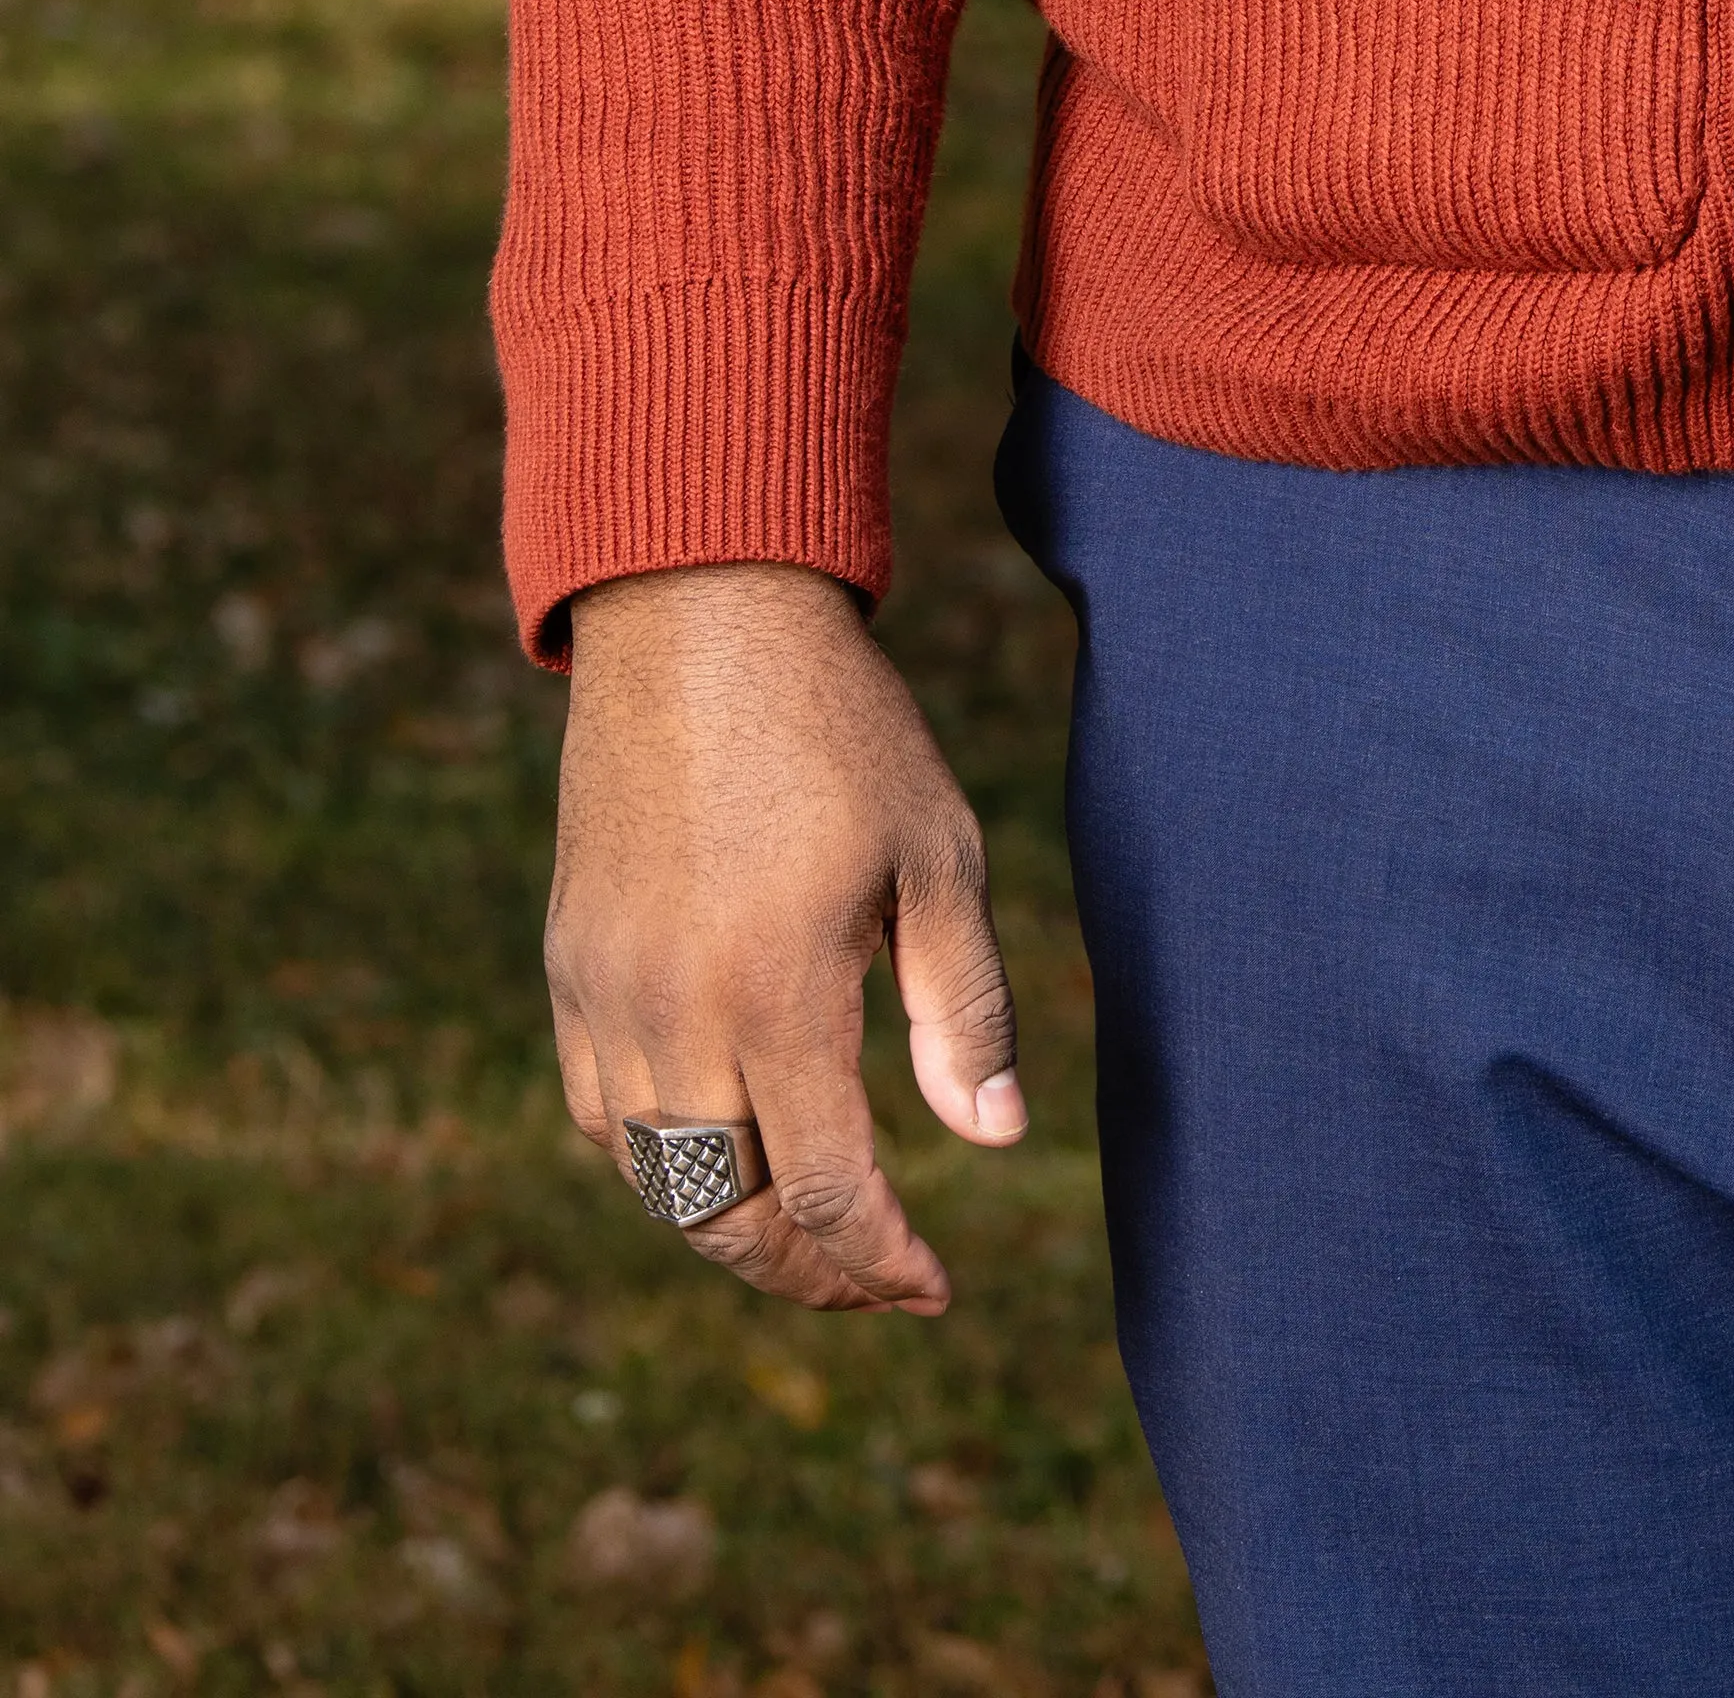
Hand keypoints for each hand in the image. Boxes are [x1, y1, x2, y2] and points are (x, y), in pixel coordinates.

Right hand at [545, 562, 1025, 1314]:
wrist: (699, 616)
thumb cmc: (843, 729)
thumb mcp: (936, 852)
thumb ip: (964, 1007)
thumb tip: (994, 1142)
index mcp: (777, 992)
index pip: (828, 1192)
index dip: (882, 1262)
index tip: (934, 1289)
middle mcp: (673, 1014)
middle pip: (727, 1216)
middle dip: (805, 1273)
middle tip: (873, 1282)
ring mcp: (605, 995)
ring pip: (655, 1181)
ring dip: (729, 1228)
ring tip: (807, 1232)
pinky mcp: (568, 965)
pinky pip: (601, 1115)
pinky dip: (660, 1162)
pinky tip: (723, 1146)